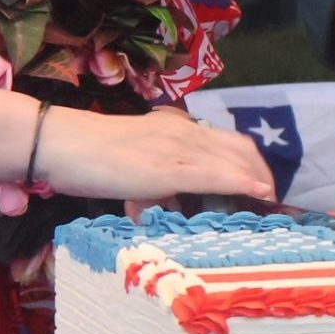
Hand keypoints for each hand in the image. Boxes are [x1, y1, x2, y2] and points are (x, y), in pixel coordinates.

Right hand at [34, 107, 274, 202]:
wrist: (62, 143)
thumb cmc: (89, 157)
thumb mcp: (133, 166)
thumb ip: (154, 181)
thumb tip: (164, 205)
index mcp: (176, 128)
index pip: (227, 141)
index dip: (250, 162)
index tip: (262, 183)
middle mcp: (184, 132)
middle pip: (240, 148)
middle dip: (262, 172)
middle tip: (273, 198)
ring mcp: (177, 148)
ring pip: (233, 160)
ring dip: (258, 180)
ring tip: (271, 202)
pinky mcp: (167, 168)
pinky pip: (214, 175)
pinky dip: (242, 183)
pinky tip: (258, 193)